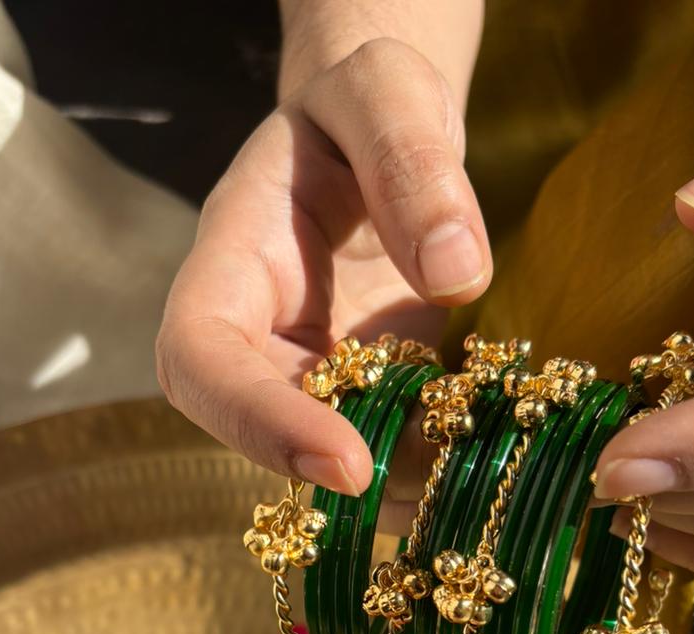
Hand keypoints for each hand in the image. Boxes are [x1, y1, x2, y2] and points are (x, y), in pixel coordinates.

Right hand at [156, 37, 490, 499]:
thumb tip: (454, 272)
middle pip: (258, 431)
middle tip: (440, 482)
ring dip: (398, 481)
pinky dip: (434, 464)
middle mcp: (256, 331)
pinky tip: (493, 455)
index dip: (257, 422)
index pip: (200, 358)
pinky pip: (386, 446)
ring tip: (482, 472)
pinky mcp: (364, 391)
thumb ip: (412, 161)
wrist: (384, 127)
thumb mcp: (388, 92)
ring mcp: (308, 370)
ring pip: (327, 457)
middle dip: (346, 470)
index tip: (349, 464)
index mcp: (232, 258)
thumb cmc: (367, 99)